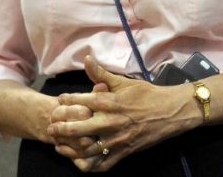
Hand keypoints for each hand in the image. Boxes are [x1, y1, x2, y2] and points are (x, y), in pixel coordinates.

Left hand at [48, 55, 196, 171]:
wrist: (172, 111)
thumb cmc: (148, 94)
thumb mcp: (126, 82)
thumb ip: (102, 73)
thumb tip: (86, 58)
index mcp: (110, 102)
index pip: (80, 102)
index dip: (66, 101)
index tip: (59, 101)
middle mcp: (111, 122)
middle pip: (77, 129)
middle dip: (60, 129)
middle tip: (51, 128)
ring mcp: (117, 139)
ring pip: (86, 149)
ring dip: (70, 149)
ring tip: (59, 146)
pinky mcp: (124, 152)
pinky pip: (102, 164)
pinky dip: (89, 164)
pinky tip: (80, 160)